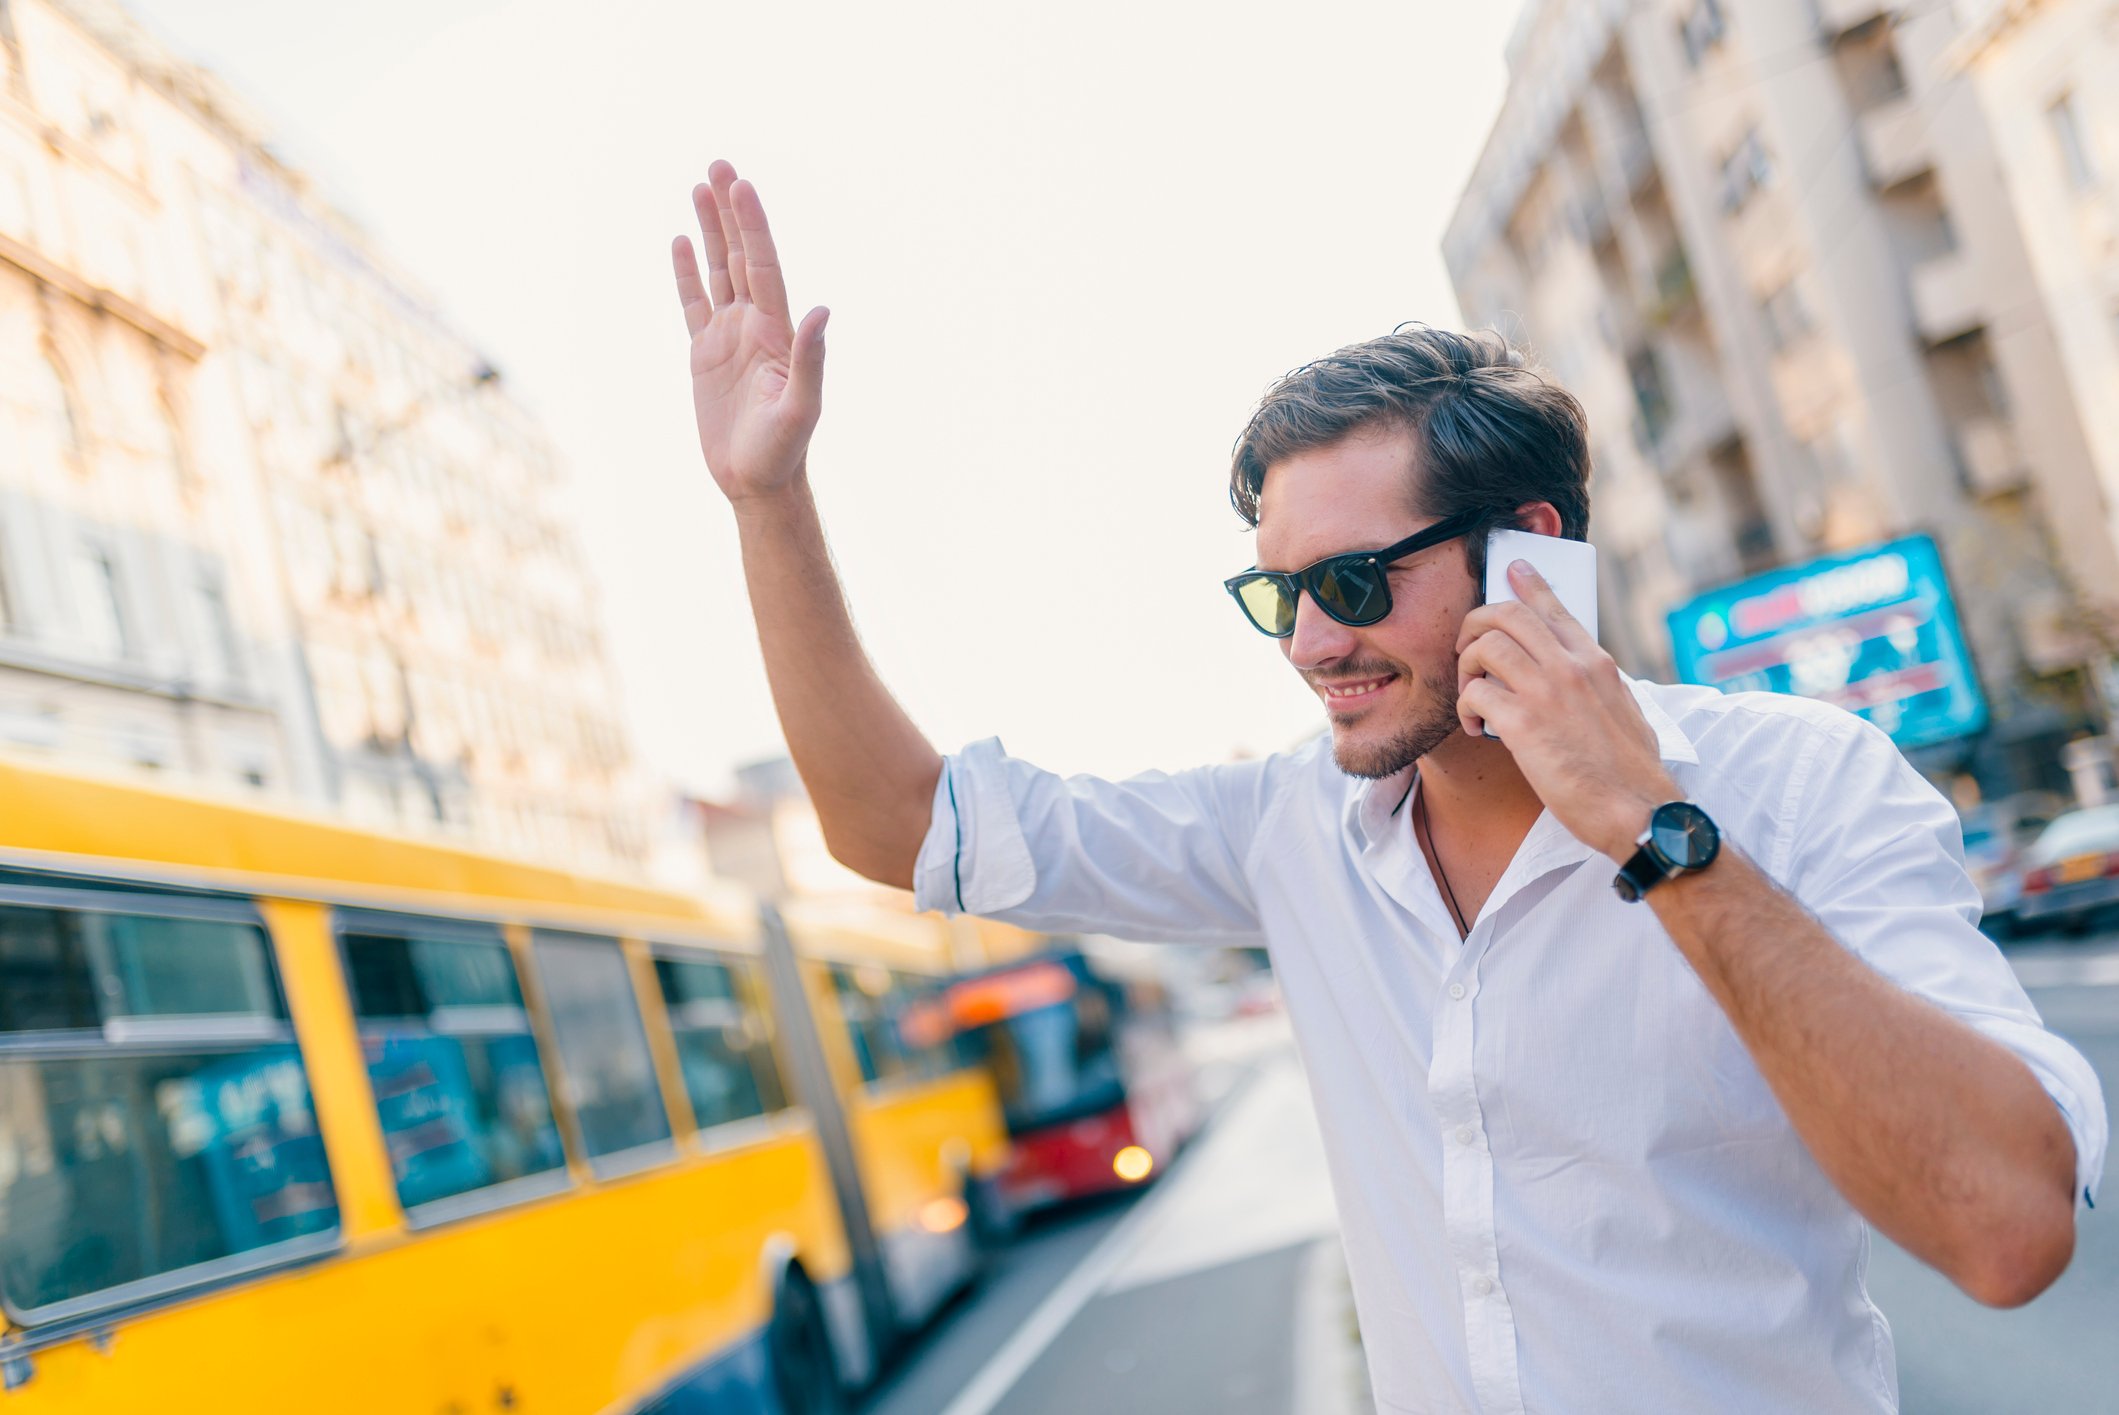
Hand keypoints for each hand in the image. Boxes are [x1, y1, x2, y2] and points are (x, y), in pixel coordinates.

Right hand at [671, 161, 828, 502]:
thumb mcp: (802, 407)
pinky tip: (681, 242)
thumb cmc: (784, 451)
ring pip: (717, 271)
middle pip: (741, 256)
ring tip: (700, 188)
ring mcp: (729, 337)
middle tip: (719, 166)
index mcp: (777, 331)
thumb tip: (822, 313)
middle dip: (731, 212)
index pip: (762, 265)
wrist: (757, 482)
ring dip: (710, 231)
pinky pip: (693, 304)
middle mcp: (754, 325)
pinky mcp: (705, 355)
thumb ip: (810, 360)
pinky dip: (687, 273)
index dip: (753, 225)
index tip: (741, 185)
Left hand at [1455, 560, 1679, 860]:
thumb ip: (1599, 686)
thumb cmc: (1631, 772)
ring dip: (1466, 667)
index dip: (1529, 584)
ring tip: (1470, 694)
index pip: (1556, 608)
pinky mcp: (1524, 724)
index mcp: (1597, 662)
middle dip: (1476, 623)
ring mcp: (1548, 692)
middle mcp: (1572, 666)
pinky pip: (1475, 694)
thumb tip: (1582, 678)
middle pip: (1508, 614)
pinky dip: (1466, 708)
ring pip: (1485, 646)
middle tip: (1467, 648)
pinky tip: (1476, 728)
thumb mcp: (1626, 710)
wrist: (1638, 811)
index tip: (1513, 568)